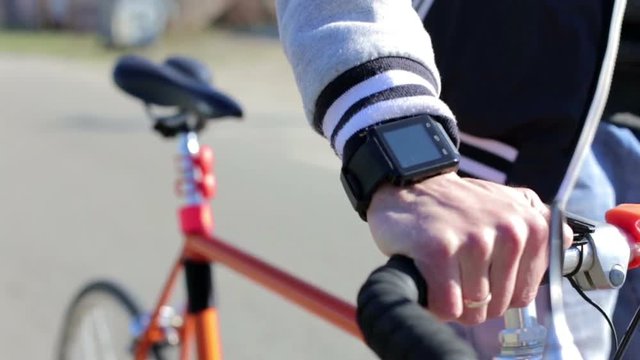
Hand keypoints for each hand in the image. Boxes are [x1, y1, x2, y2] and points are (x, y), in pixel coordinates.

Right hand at [367, 172, 571, 324]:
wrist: (410, 187)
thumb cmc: (456, 205)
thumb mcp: (507, 202)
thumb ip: (541, 222)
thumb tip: (567, 243)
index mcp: (532, 226)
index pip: (524, 296)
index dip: (497, 295)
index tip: (479, 277)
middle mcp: (510, 232)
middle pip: (497, 306)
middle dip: (473, 301)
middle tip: (455, 273)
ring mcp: (475, 240)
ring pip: (472, 309)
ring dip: (452, 301)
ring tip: (441, 272)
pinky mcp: (441, 250)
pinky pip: (448, 306)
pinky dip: (435, 303)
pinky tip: (429, 279)